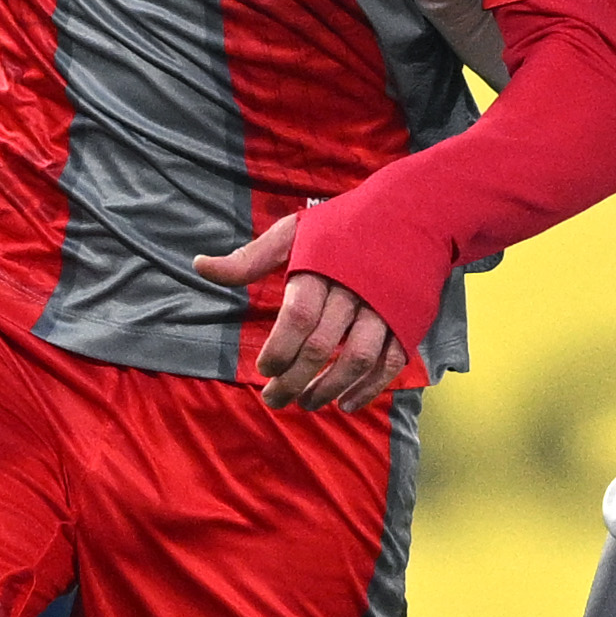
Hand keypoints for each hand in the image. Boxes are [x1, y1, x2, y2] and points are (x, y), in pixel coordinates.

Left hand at [195, 215, 411, 409]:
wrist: (414, 213)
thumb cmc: (346, 225)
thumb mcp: (296, 231)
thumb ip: (250, 258)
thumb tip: (200, 267)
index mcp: (323, 268)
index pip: (298, 318)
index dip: (279, 349)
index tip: (264, 368)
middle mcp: (354, 291)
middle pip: (322, 346)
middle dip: (295, 379)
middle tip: (275, 399)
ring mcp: (384, 309)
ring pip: (357, 360)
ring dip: (330, 389)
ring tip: (308, 403)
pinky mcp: (407, 322)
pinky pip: (390, 364)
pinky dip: (369, 389)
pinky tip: (347, 404)